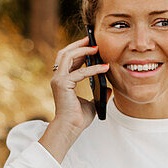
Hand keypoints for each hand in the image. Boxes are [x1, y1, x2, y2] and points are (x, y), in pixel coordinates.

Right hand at [38, 37, 108, 160]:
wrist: (70, 129)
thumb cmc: (78, 118)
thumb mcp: (92, 102)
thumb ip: (98, 94)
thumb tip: (109, 88)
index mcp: (62, 80)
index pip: (68, 59)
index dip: (79, 50)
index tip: (91, 45)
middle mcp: (57, 78)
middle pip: (65, 53)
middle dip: (78, 44)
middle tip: (92, 38)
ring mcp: (58, 80)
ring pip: (67, 56)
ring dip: (82, 49)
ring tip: (96, 48)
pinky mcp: (62, 84)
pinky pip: (80, 72)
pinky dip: (93, 68)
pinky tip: (105, 68)